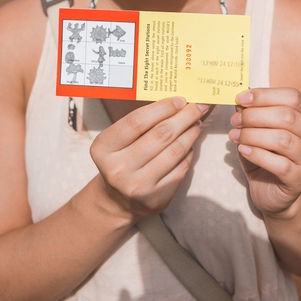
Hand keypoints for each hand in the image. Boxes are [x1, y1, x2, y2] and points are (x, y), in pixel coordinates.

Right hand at [90, 98, 206, 219]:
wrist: (117, 200)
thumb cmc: (121, 159)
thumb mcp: (118, 140)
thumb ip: (141, 122)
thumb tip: (176, 102)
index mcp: (104, 148)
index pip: (136, 121)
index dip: (162, 108)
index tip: (179, 100)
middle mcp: (118, 168)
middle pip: (160, 135)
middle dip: (183, 117)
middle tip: (197, 107)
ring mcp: (138, 186)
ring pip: (175, 151)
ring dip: (190, 133)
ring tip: (196, 123)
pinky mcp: (157, 198)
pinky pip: (181, 168)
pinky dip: (189, 152)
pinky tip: (190, 143)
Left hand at [229, 88, 300, 216]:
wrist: (272, 193)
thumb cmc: (265, 156)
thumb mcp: (256, 131)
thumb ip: (251, 114)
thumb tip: (240, 100)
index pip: (292, 97)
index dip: (265, 95)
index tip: (241, 98)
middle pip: (288, 116)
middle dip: (256, 116)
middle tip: (235, 120)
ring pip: (284, 140)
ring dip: (253, 135)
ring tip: (235, 136)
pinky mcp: (300, 179)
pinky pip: (280, 164)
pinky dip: (258, 154)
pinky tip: (243, 150)